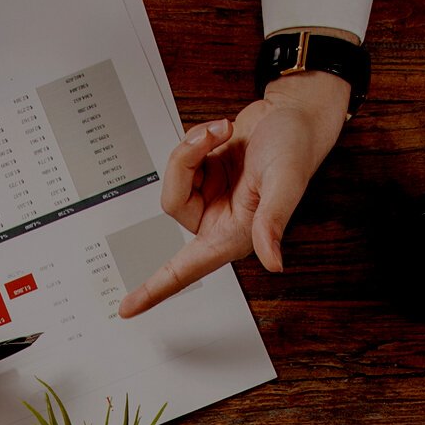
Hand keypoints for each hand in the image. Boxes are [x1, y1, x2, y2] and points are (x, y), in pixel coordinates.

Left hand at [117, 70, 348, 317]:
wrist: (294, 115)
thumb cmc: (297, 148)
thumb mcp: (286, 182)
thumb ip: (274, 222)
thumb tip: (274, 263)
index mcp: (235, 233)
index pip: (187, 270)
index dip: (155, 291)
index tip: (127, 309)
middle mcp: (220, 218)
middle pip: (173, 203)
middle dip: (185, 163)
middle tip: (214, 136)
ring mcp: (211, 194)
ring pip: (175, 178)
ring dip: (192, 149)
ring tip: (223, 131)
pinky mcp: (206, 173)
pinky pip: (182, 160)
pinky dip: (197, 139)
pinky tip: (222, 132)